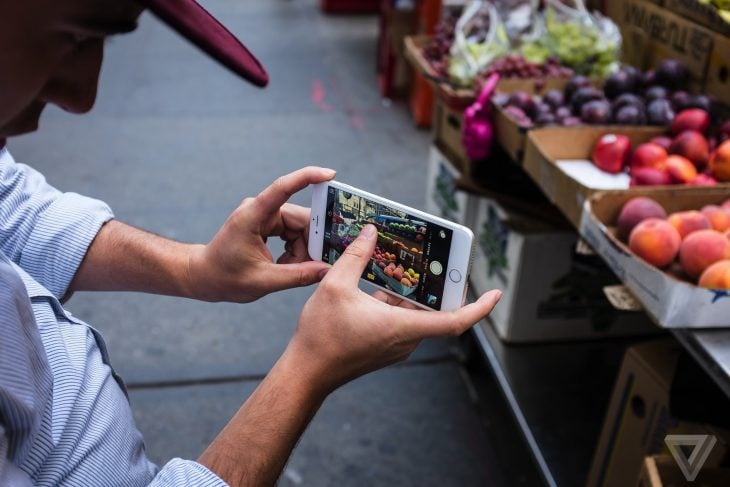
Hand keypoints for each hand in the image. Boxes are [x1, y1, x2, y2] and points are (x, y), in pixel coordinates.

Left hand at [187, 167, 335, 302]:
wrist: (204, 277)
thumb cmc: (225, 278)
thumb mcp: (263, 281)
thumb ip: (297, 275)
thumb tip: (326, 270)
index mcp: (252, 216)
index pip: (282, 188)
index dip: (307, 177)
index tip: (329, 174)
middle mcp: (260, 210)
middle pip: (301, 218)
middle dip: (312, 242)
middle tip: (315, 265)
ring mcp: (265, 216)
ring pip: (300, 228)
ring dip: (303, 250)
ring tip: (291, 269)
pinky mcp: (268, 224)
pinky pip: (294, 233)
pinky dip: (296, 250)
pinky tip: (286, 265)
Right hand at [283, 224, 501, 395]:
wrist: (306, 372)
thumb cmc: (320, 337)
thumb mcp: (335, 286)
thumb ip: (356, 257)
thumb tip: (371, 233)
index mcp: (402, 327)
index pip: (455, 321)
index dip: (479, 308)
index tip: (494, 293)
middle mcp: (405, 340)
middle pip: (436, 312)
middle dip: (440, 286)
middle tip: (443, 260)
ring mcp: (395, 346)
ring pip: (416, 315)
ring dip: (413, 292)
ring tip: (407, 263)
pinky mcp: (385, 347)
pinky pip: (401, 321)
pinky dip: (398, 302)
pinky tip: (382, 282)